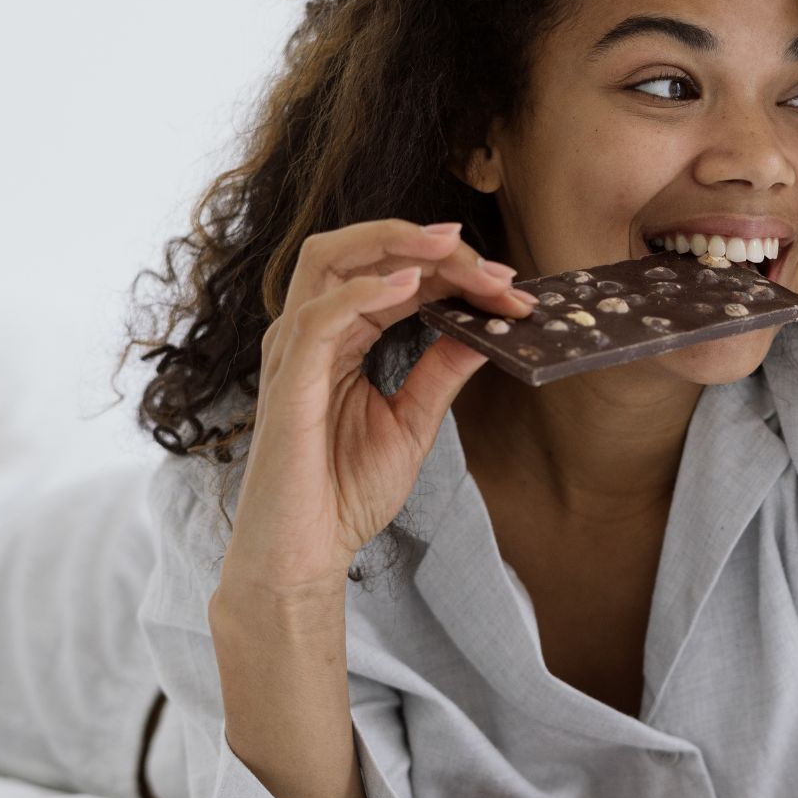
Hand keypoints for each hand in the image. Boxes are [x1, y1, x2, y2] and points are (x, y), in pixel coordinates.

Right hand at [215, 218, 533, 610]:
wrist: (306, 553)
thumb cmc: (344, 493)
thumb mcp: (413, 421)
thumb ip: (441, 370)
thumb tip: (486, 327)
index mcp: (340, 337)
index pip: (391, 274)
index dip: (451, 269)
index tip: (509, 285)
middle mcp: (311, 332)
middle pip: (358, 250)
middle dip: (428, 244)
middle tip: (493, 265)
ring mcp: (293, 351)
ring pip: (330, 260)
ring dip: (397, 246)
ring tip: (455, 250)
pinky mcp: (288, 379)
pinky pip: (319, 316)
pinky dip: (366, 290)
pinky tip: (411, 283)